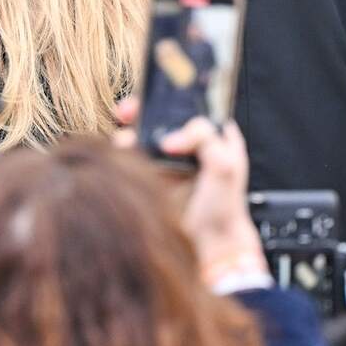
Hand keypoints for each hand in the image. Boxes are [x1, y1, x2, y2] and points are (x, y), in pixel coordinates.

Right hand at [114, 99, 263, 275]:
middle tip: (127, 113)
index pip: (188, 106)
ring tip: (124, 142)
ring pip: (141, 135)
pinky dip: (123, 154)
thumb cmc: (224, 208)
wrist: (209, 245)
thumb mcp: (224, 165)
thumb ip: (205, 139)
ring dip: (129, 134)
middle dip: (139, 112)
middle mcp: (189, 145)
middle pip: (158, 115)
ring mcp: (168, 160)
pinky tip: (121, 156)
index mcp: (212, 135)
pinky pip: (133, 158)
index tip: (153, 101)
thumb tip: (171, 137)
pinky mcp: (151, 176)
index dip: (168, 100)